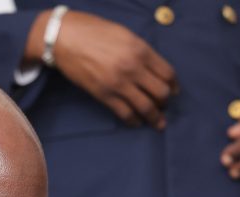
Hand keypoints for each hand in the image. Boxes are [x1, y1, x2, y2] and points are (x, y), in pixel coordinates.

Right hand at [53, 11, 176, 128]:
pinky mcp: (104, 95)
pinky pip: (125, 113)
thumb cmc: (94, 31)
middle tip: (164, 105)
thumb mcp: (124, 34)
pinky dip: (134, 121)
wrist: (65, 38)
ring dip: (154, 117)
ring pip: (146, 107)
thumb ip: (140, 51)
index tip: (174, 91)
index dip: (174, 85)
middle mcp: (133, 68)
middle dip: (165, 102)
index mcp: (141, 50)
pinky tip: (136, 122)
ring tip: (157, 122)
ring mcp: (118, 83)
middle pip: (161, 92)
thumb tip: (152, 68)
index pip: (168, 73)